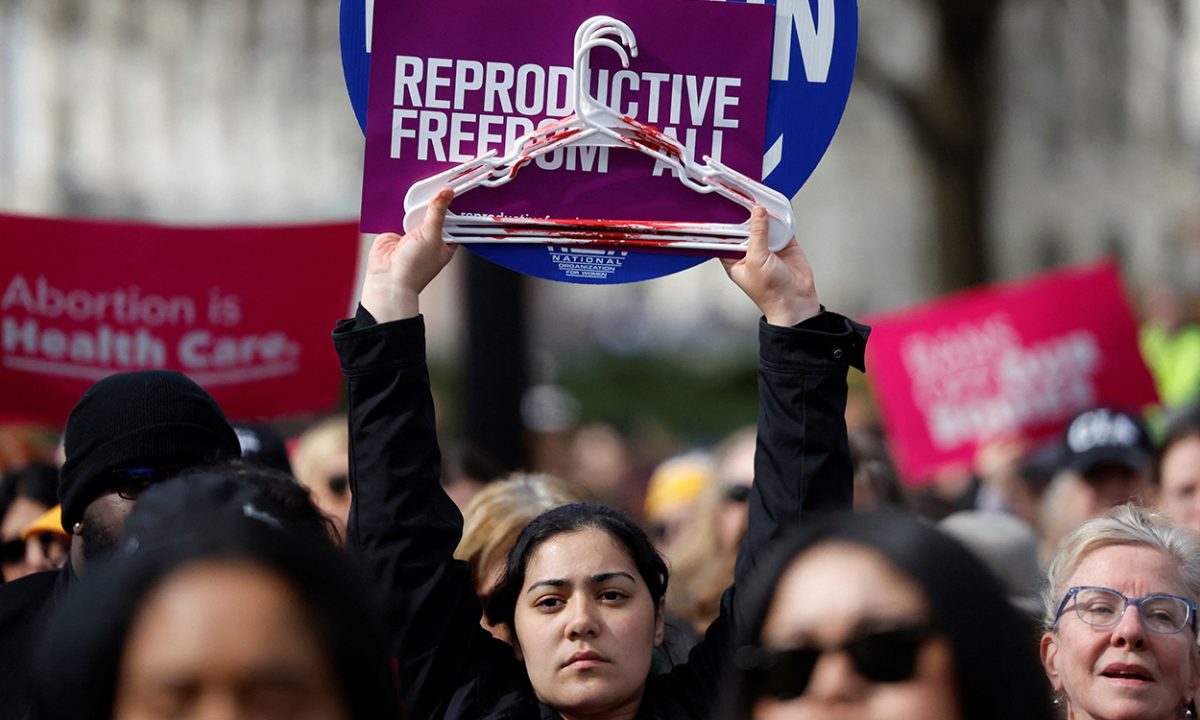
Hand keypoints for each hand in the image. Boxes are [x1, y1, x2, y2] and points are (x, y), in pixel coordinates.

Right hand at [359, 189, 456, 322]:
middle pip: (435, 212)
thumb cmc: (415, 267)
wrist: (387, 279)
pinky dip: (399, 206)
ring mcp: (413, 234)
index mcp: (446, 242)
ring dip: (416, 202)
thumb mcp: (431, 236)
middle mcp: (431, 237)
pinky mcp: (396, 231)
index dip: (457, 204)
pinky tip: (402, 193)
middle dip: (435, 199)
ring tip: (421, 182)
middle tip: (439, 180)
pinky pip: (399, 213)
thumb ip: (437, 213)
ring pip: (417, 211)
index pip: (456, 218)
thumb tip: (446, 193)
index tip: (460, 186)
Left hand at [720, 206, 819, 326]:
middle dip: (746, 214)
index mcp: (734, 258)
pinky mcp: (784, 244)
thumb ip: (757, 234)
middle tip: (746, 197)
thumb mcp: (756, 259)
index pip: (726, 235)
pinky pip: (781, 227)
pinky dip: (781, 218)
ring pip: (764, 224)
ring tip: (762, 198)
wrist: (796, 301)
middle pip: (745, 226)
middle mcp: (749, 251)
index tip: (726, 205)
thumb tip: (757, 213)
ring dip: (765, 214)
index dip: (726, 221)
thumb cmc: (770, 292)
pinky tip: (778, 209)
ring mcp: (767, 247)